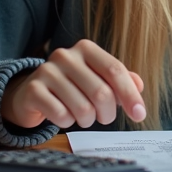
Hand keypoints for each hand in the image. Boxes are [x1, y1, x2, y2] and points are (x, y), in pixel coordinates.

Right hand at [1, 39, 146, 128]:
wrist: (31, 93)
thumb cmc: (71, 87)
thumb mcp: (96, 78)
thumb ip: (120, 81)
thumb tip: (138, 86)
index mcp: (86, 48)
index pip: (115, 70)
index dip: (130, 95)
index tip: (140, 114)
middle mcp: (65, 55)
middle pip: (101, 92)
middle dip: (108, 113)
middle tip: (104, 118)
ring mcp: (47, 71)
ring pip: (83, 108)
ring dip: (88, 120)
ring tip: (82, 117)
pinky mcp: (33, 90)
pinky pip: (61, 115)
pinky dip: (67, 123)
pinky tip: (64, 116)